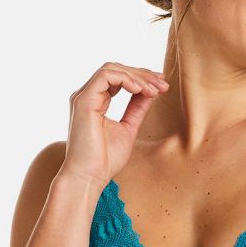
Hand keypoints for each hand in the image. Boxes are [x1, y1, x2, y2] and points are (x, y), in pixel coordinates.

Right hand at [58, 62, 168, 189]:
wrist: (89, 177)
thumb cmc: (105, 160)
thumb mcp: (129, 128)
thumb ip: (137, 108)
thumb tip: (152, 92)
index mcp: (96, 101)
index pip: (119, 78)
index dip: (141, 78)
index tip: (162, 86)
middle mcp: (87, 96)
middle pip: (117, 69)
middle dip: (143, 75)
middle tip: (163, 85)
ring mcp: (83, 97)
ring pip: (111, 69)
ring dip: (137, 77)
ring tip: (155, 90)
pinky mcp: (83, 101)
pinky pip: (105, 76)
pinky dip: (125, 79)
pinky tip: (140, 90)